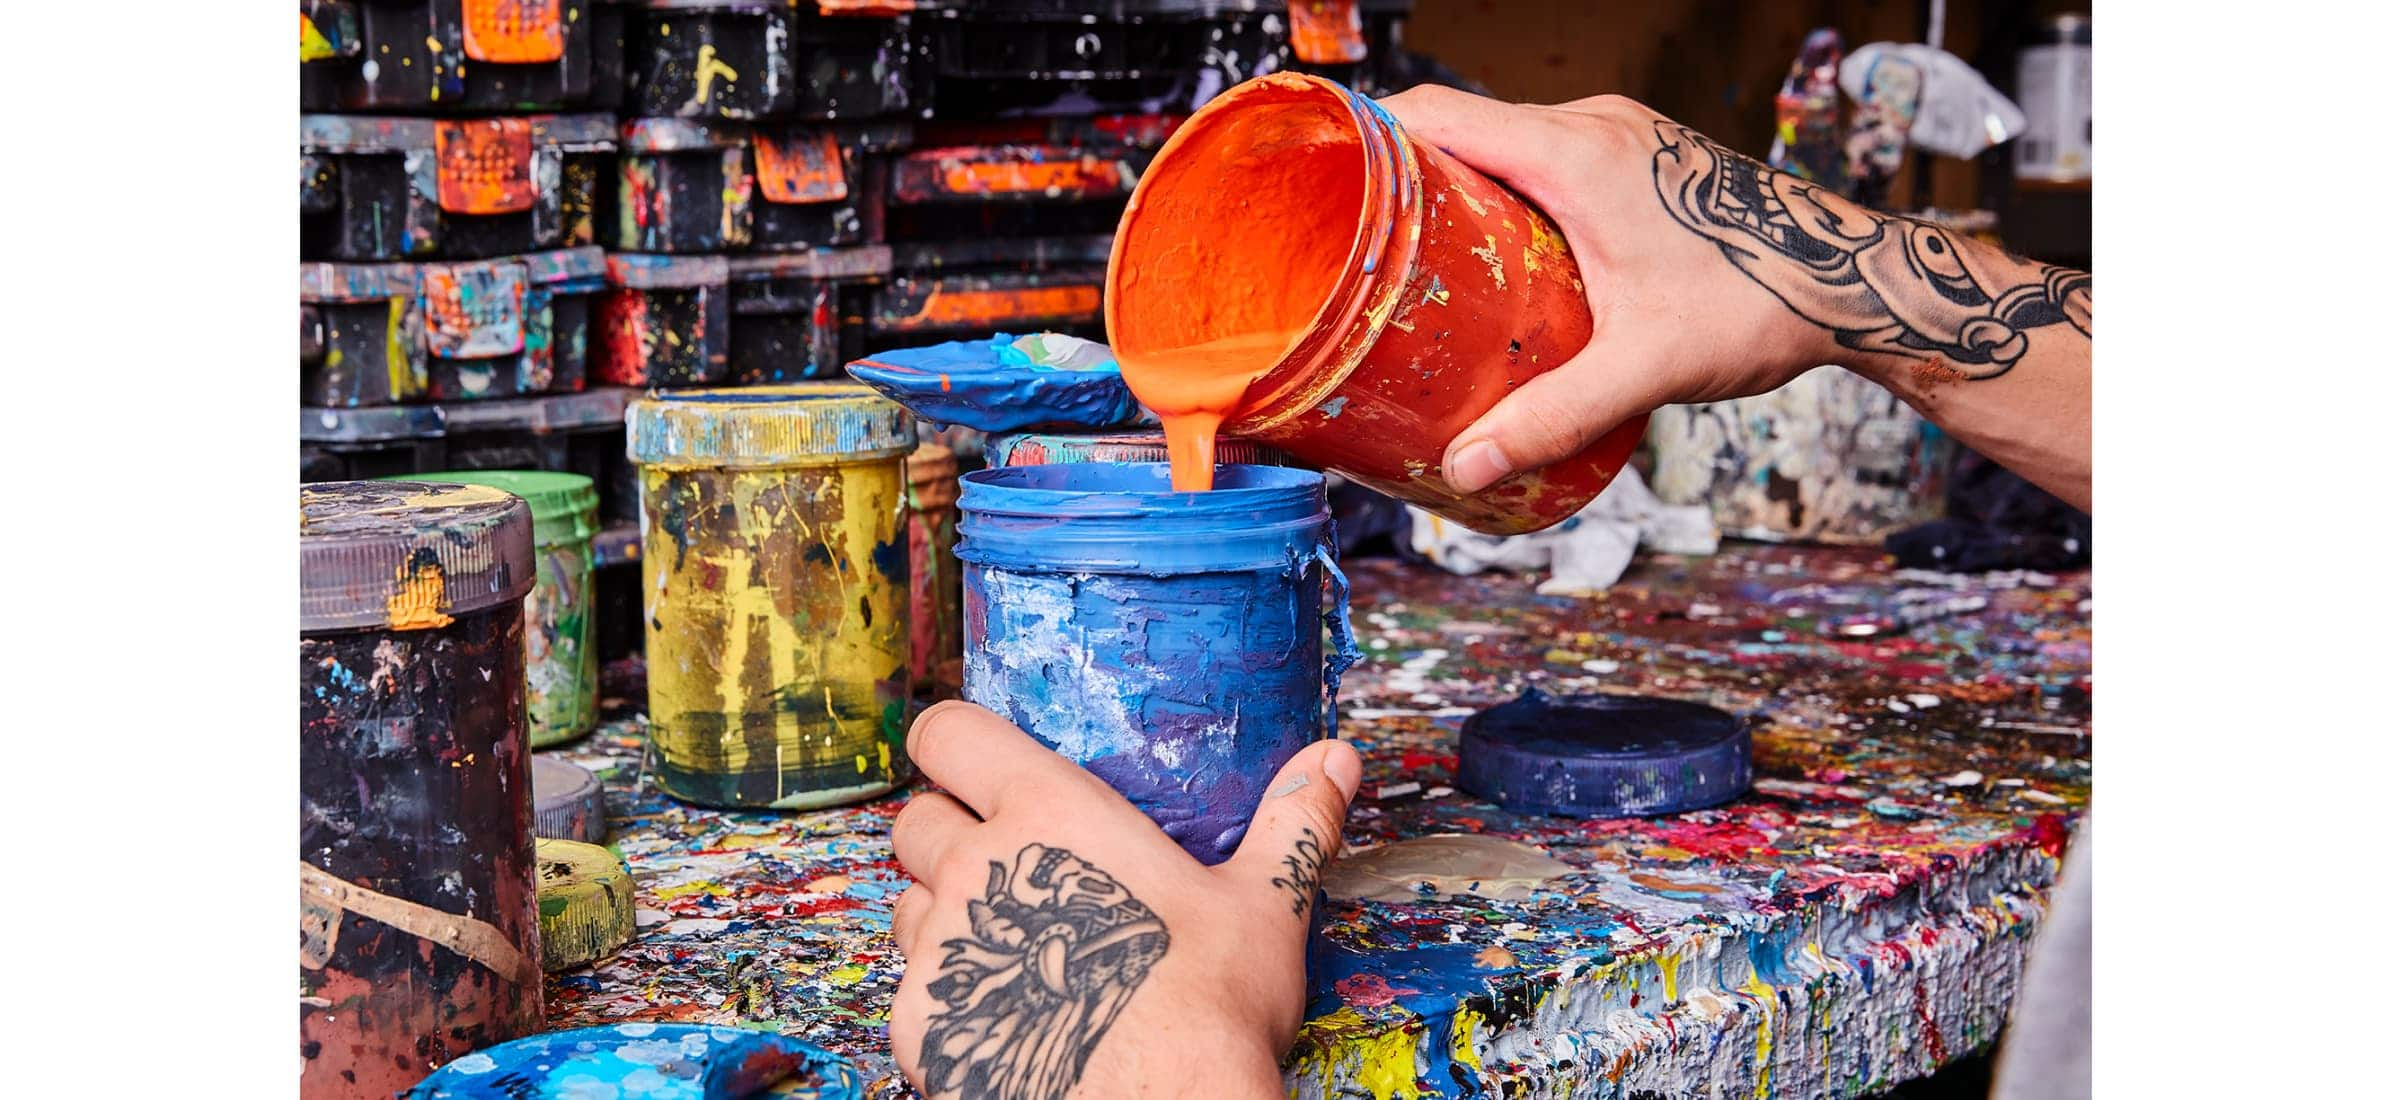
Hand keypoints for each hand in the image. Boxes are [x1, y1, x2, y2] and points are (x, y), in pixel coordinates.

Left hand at [886, 701, 1363, 1099]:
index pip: (948, 733)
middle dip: (945, 832)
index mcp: (1051, 812)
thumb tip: (1336, 758)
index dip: (951, 743)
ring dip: (941, 915)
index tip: (972, 762)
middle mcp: (978, 868)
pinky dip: (946, 997)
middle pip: (914, 819)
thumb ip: (1292, 824)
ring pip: (905, 904)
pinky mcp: (919, 1024)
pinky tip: (1008, 1014)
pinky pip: (911, 990)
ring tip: (1017, 948)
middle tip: (1008, 868)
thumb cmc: (1209, 1006)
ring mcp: (940, 948)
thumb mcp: (1264, 905)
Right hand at [1377, 87, 1874, 492]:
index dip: (1368, 139)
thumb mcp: (1644, 366)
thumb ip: (1551, 417)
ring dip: (1458, 189)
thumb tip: (1466, 467)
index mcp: (1575, 152)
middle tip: (1355, 250)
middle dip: (1403, 179)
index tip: (1320, 185)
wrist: (1857, 280)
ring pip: (1505, 142)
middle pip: (1462, 126)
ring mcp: (1619, 138)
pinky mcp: (1640, 160)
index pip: (1438, 111)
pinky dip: (1507, 195)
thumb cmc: (1762, 303)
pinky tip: (1498, 264)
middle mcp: (1592, 128)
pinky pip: (1545, 158)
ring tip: (1415, 264)